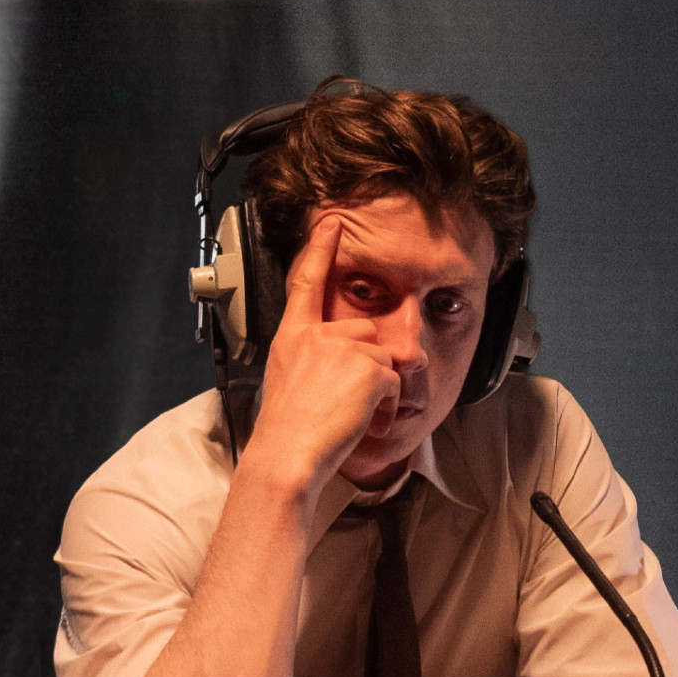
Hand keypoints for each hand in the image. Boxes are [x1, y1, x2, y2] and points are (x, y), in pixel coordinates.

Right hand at [235, 211, 409, 494]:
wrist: (286, 454)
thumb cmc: (284, 428)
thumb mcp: (286, 377)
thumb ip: (310, 354)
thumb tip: (340, 357)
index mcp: (291, 335)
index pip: (307, 281)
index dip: (321, 248)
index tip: (332, 222)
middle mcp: (316, 334)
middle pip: (363, 329)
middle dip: (364, 360)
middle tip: (338, 396)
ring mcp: (343, 348)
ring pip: (381, 356)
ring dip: (374, 383)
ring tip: (345, 409)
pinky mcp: (370, 368)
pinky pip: (392, 380)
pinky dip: (384, 402)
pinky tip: (358, 415)